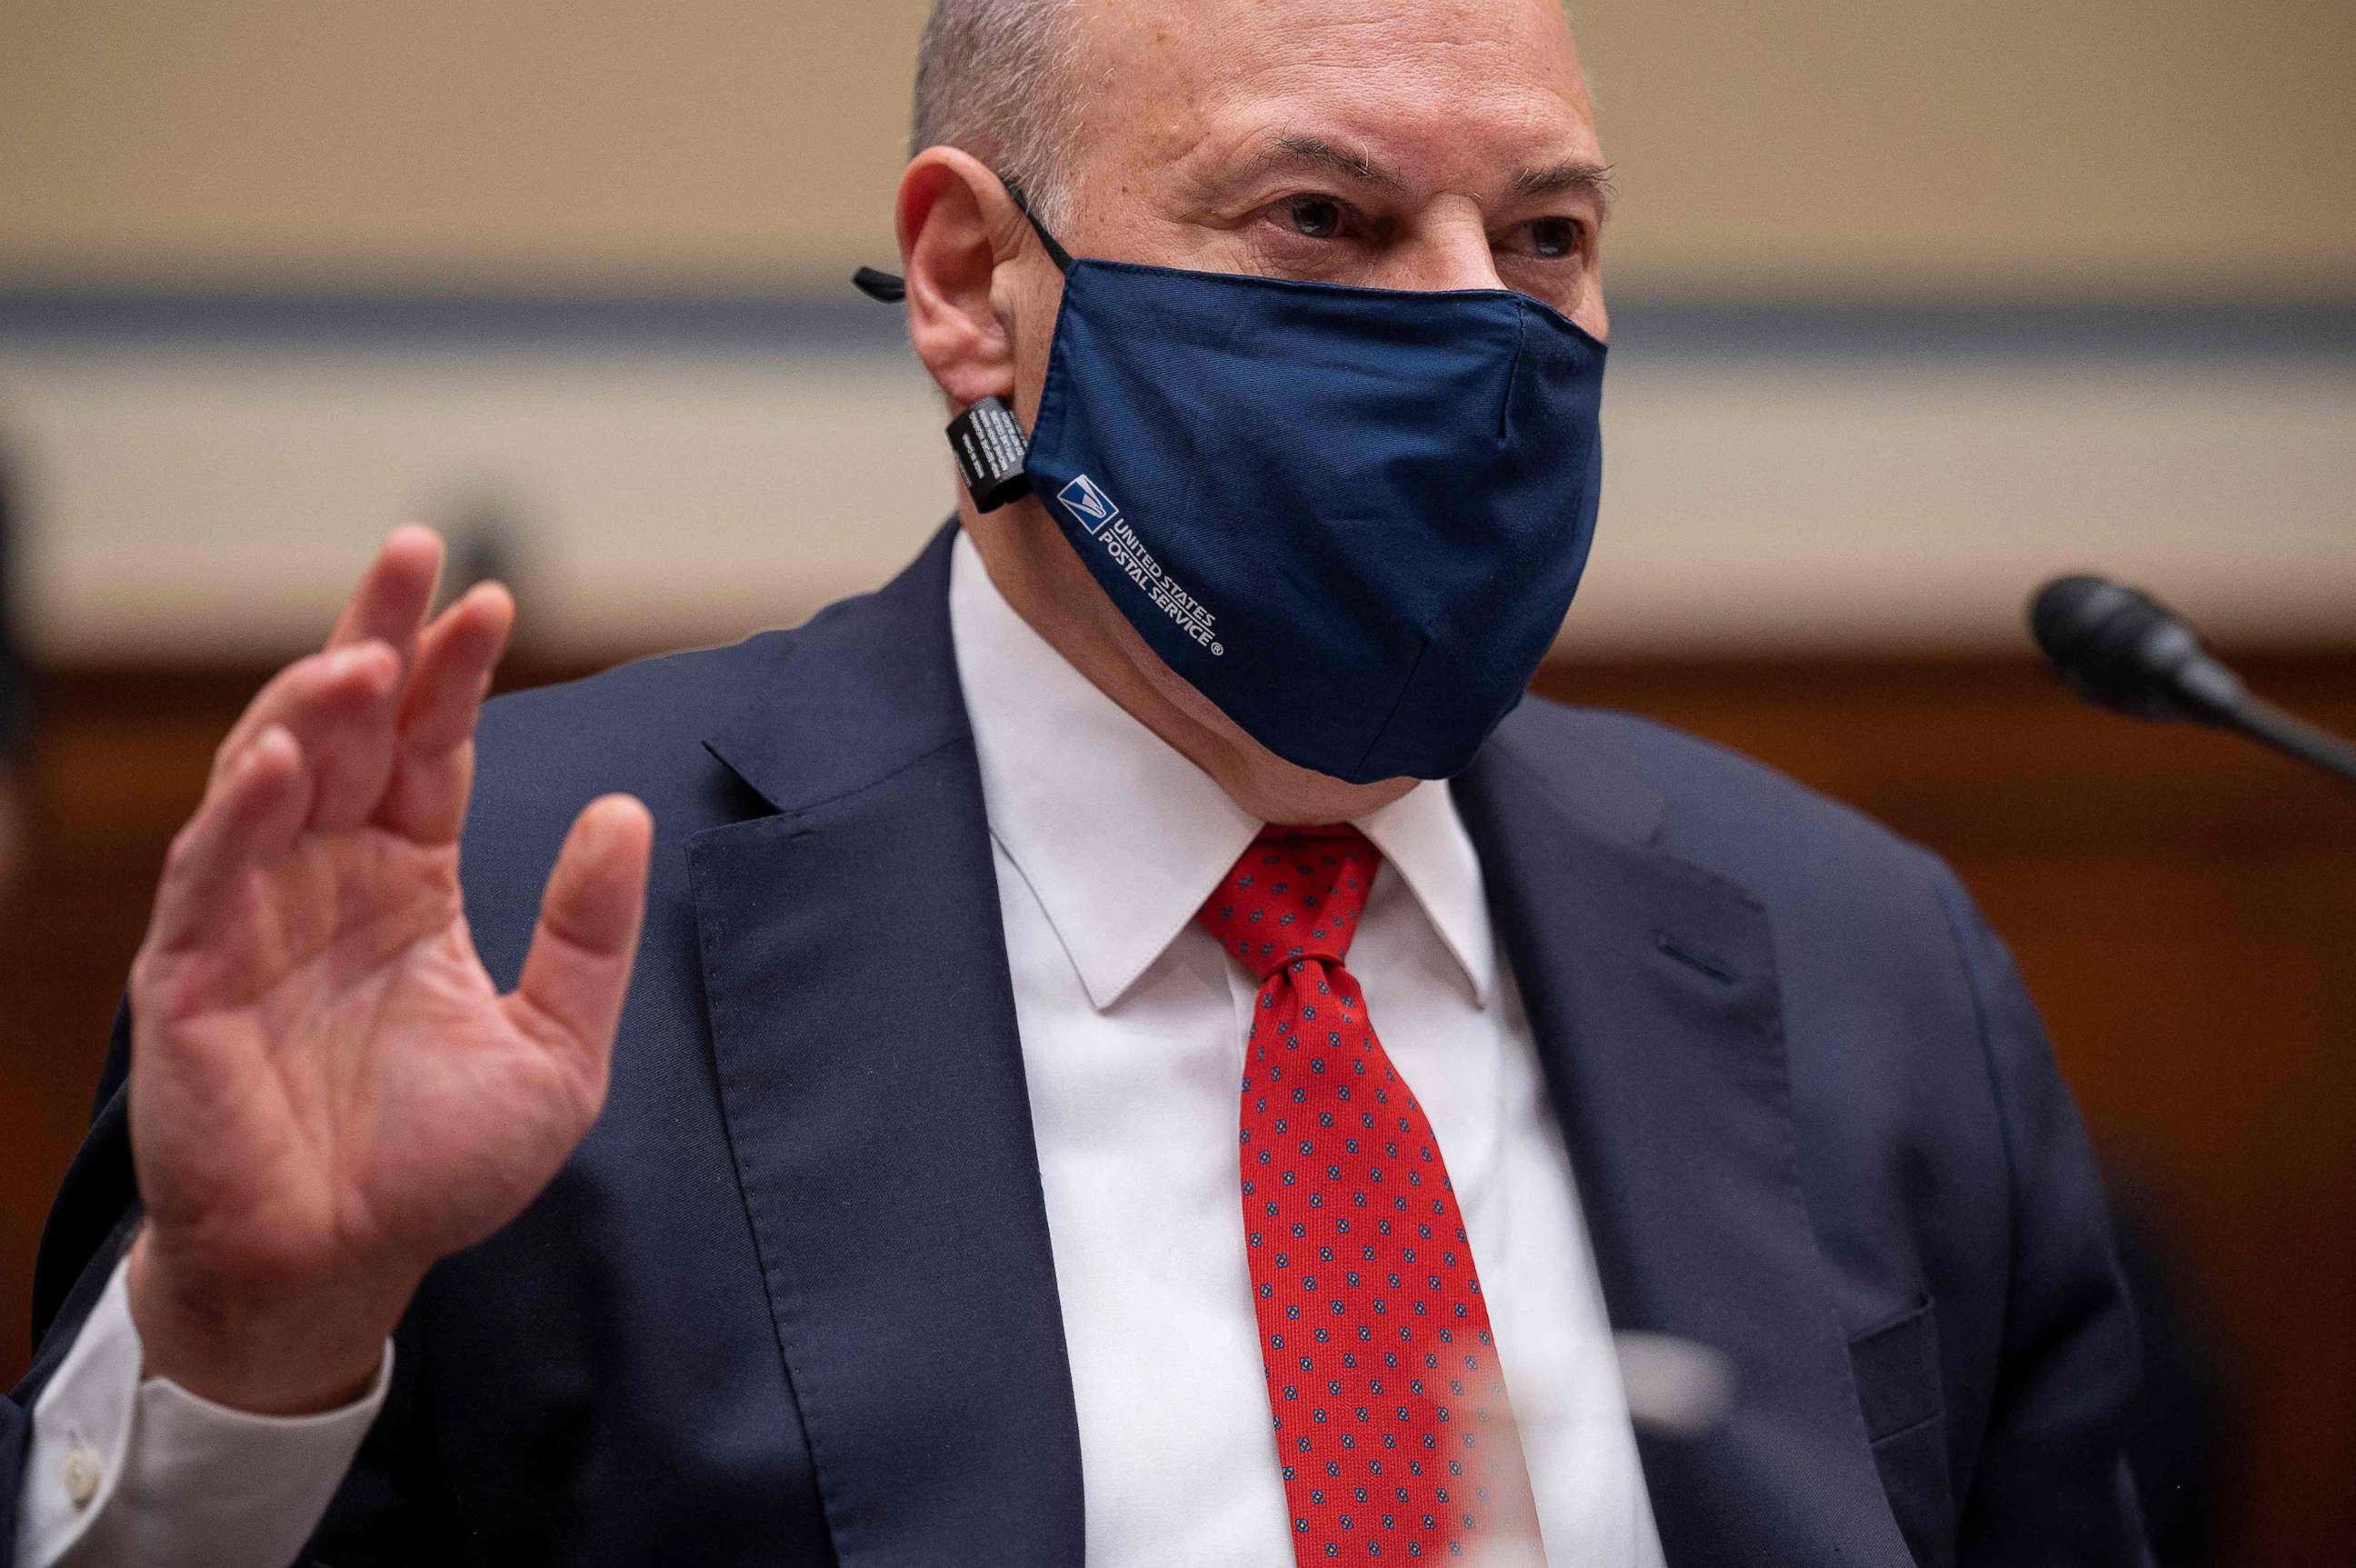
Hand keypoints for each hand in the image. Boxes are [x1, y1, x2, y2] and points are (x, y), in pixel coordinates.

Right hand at [123, 528, 652, 1413]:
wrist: (343, 1269)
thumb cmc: (435, 1169)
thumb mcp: (557, 1050)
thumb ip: (589, 934)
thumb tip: (625, 813)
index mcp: (406, 882)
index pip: (428, 749)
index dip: (454, 672)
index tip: (495, 598)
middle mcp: (325, 878)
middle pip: (348, 726)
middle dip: (377, 635)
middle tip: (415, 552)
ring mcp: (252, 915)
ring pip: (270, 773)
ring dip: (314, 702)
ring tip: (371, 647)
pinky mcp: (191, 972)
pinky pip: (212, 871)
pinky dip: (242, 809)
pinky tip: (286, 754)